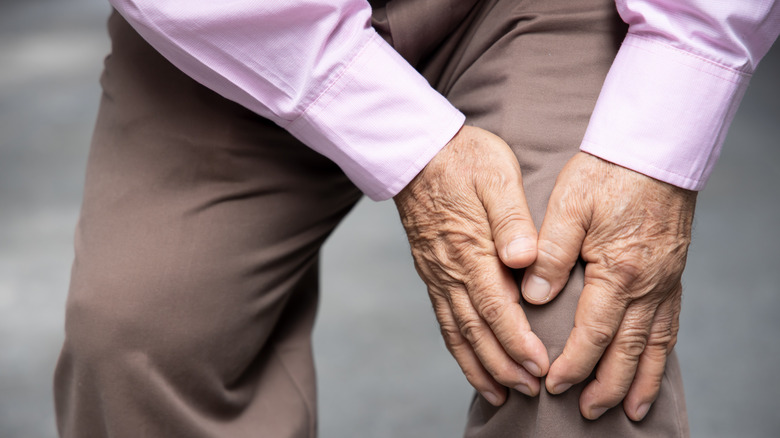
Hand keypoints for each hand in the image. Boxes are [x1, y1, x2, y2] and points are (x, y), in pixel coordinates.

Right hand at [394, 126, 548, 404]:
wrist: (417, 152)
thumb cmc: (464, 159)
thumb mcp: (497, 175)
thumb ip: (512, 219)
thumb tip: (524, 258)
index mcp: (470, 248)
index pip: (495, 307)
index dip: (517, 342)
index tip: (540, 367)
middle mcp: (450, 269)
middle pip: (476, 330)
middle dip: (504, 365)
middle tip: (531, 391)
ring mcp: (437, 274)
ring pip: (457, 332)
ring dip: (481, 366)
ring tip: (503, 394)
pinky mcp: (432, 274)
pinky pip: (443, 320)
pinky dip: (458, 350)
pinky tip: (473, 365)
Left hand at [521, 152, 695, 420]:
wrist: (654, 148)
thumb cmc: (607, 172)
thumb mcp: (568, 205)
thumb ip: (549, 252)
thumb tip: (533, 297)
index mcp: (618, 270)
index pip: (593, 333)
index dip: (573, 364)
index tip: (553, 384)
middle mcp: (648, 284)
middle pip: (627, 350)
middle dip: (606, 385)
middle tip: (588, 412)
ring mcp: (666, 281)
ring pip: (655, 344)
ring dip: (639, 380)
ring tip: (629, 410)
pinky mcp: (673, 273)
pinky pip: (671, 324)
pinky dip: (661, 353)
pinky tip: (652, 365)